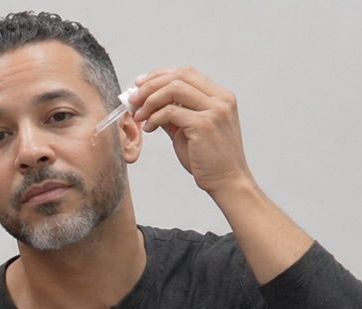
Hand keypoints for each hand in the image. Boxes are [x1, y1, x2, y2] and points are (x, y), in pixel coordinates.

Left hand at [130, 67, 252, 194]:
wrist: (227, 181)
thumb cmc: (209, 159)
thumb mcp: (190, 129)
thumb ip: (174, 113)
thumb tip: (148, 101)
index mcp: (220, 96)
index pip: (186, 72)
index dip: (160, 75)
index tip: (141, 84)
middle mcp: (220, 99)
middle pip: (179, 76)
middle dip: (151, 85)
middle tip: (134, 98)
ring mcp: (214, 110)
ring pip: (174, 89)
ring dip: (150, 99)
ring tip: (139, 114)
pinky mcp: (204, 125)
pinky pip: (171, 112)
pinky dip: (154, 117)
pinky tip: (149, 128)